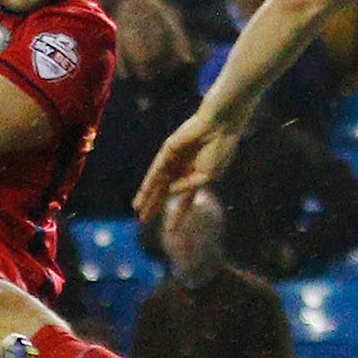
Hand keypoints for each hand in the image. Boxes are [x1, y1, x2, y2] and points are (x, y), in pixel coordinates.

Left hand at [133, 108, 245, 222]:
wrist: (219, 126)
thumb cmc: (220, 149)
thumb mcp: (207, 176)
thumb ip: (188, 186)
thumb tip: (170, 192)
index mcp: (198, 177)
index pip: (185, 200)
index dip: (178, 215)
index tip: (170, 231)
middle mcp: (184, 170)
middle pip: (165, 192)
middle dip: (155, 206)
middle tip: (143, 220)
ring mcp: (175, 160)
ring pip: (157, 183)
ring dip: (147, 197)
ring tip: (137, 210)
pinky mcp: (168, 150)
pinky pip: (156, 169)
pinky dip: (149, 182)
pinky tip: (143, 193)